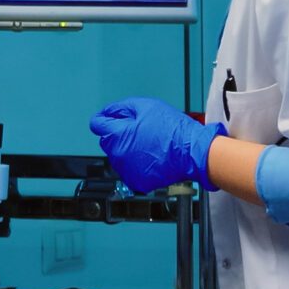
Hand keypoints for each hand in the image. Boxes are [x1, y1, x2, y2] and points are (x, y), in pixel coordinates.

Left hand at [89, 97, 223, 192]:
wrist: (192, 152)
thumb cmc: (173, 129)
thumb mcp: (147, 106)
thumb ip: (122, 108)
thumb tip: (108, 112)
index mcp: (117, 134)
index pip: (97, 124)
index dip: (104, 119)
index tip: (110, 119)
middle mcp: (117, 154)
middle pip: (107, 141)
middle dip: (118, 135)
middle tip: (140, 132)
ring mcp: (127, 169)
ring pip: (119, 157)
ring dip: (128, 150)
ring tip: (150, 146)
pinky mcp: (137, 181)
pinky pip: (131, 170)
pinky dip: (138, 165)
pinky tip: (153, 158)